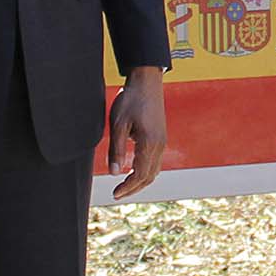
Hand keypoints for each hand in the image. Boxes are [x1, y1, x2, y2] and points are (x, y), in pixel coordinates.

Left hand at [107, 67, 166, 200]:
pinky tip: (133, 171)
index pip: (140, 175)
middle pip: (149, 177)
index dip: (127, 188)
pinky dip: (145, 171)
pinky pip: (155, 161)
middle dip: (133, 188)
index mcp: (149, 143)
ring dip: (140, 181)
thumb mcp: (118, 124)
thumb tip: (114, 173)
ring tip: (124, 186)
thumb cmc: (131, 99)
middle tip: (117, 194)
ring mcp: (162, 141)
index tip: (114, 193)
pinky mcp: (160, 137)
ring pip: (154, 170)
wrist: (146, 81)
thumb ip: (116, 150)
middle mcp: (159, 145)